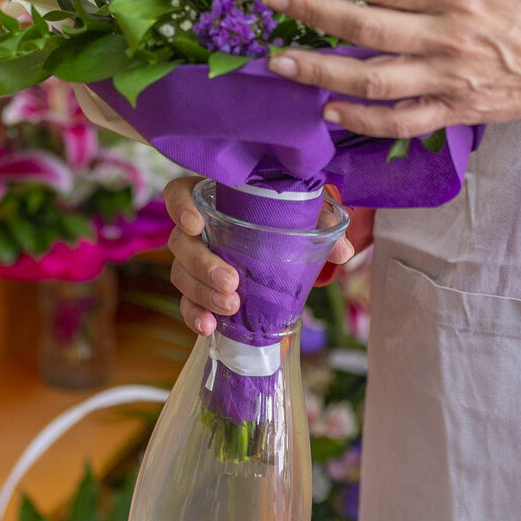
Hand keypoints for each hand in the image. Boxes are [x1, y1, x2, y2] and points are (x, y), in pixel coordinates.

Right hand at [164, 176, 361, 335]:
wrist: (283, 244)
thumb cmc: (284, 217)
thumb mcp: (302, 213)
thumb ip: (321, 224)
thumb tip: (342, 250)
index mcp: (214, 198)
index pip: (178, 194)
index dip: (180, 207)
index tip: (197, 225)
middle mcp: (197, 227)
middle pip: (180, 242)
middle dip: (202, 264)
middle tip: (232, 281)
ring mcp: (193, 260)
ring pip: (180, 274)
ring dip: (202, 293)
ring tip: (232, 306)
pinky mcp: (198, 289)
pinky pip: (187, 302)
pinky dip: (195, 315)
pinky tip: (210, 327)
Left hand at [258, 0, 520, 139]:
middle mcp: (448, 39)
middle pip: (366, 29)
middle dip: (311, 15)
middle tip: (270, 3)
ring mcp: (448, 80)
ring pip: (373, 80)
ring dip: (321, 72)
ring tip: (279, 62)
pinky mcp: (454, 112)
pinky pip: (401, 121)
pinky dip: (362, 121)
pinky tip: (329, 111)